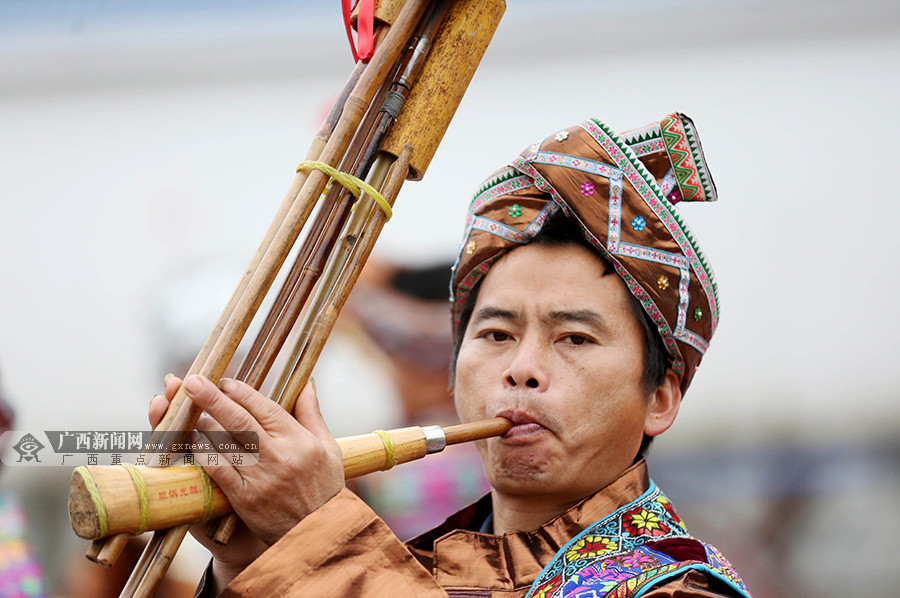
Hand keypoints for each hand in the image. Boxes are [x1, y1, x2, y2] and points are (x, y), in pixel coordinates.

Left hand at [149, 375, 344, 580]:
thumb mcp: (328, 447)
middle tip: (193, 382)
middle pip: (241, 421)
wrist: (319, 533)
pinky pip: (219, 471)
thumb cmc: (325, 487)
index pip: (266, 408)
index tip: (226, 381)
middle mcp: (279, 456)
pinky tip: (193, 441)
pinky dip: (205, 454)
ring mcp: (261, 478)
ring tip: (189, 408)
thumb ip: (312, 414)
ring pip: (226, 444)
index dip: (243, 392)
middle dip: (214, 399)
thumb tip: (307, 383)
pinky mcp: (246, 498)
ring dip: (205, 424)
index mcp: (300, 440)